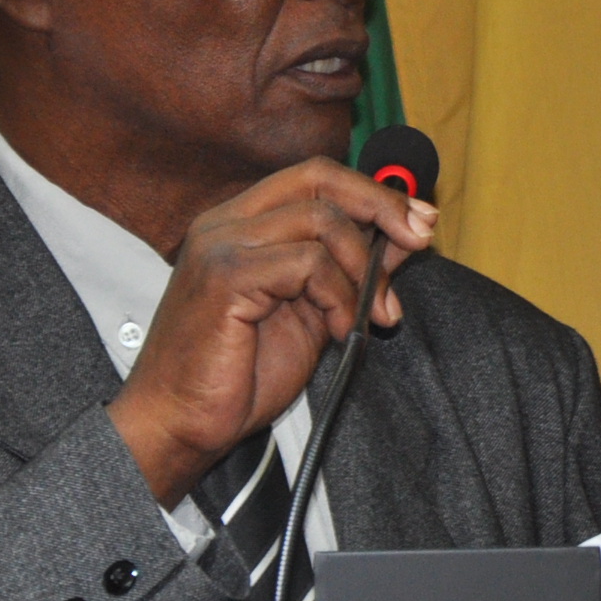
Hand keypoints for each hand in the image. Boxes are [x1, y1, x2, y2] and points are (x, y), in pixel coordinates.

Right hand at [108, 159, 438, 504]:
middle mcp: (226, 223)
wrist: (180, 423)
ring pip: (321, 221)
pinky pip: (307, 264)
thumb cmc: (237, 376)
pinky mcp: (225, 277)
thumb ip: (347, 271)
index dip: (373, 191)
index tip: (420, 220)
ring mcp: (221, 245)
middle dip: (382, 207)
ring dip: (362, 271)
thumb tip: (401, 239)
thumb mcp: (312, 312)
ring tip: (369, 317)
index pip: (315, 176)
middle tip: (419, 242)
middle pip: (320, 179)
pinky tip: (339, 331)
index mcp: (240, 224)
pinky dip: (339, 297)